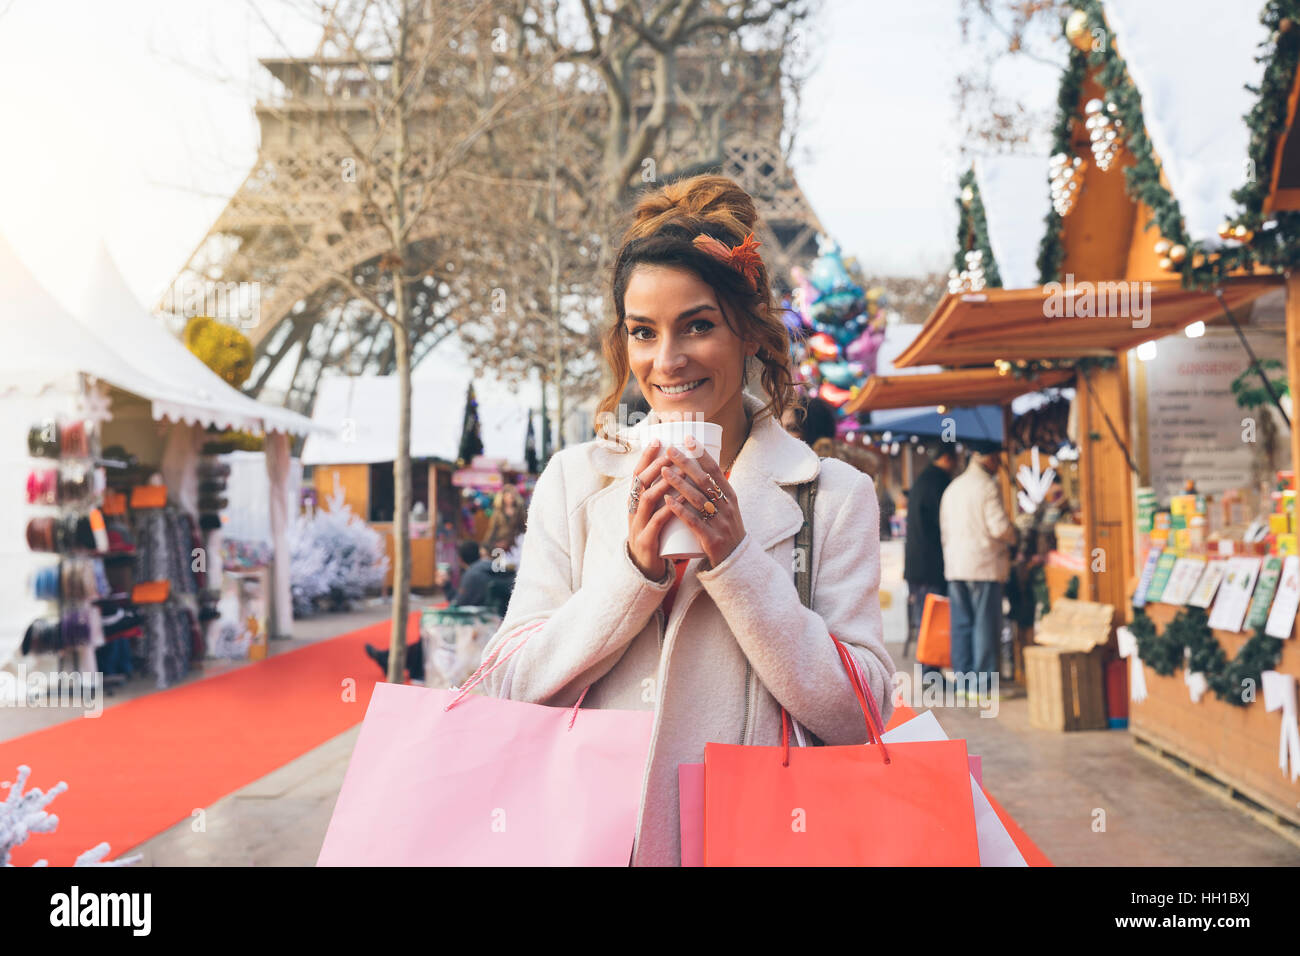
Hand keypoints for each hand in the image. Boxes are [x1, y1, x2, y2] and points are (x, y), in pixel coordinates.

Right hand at [626, 438, 676, 579]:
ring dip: (662, 484)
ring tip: (677, 472)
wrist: (645, 568)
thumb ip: (661, 495)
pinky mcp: (646, 540)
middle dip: (655, 466)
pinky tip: (678, 501)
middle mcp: (633, 510)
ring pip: (647, 499)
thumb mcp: (654, 512)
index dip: (646, 457)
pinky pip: (656, 522)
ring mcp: (638, 525)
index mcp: (634, 502)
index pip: (638, 474)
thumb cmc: (655, 536)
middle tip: (670, 453)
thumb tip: (678, 469)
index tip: (658, 439)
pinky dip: (668, 509)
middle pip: (640, 483)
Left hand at [661, 435, 744, 569]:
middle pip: (704, 480)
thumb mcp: (726, 507)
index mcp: (730, 496)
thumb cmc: (726, 530)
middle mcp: (726, 506)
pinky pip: (694, 522)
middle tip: (670, 450)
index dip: (701, 453)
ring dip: (679, 483)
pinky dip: (680, 510)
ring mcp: (720, 522)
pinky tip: (667, 501)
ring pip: (697, 499)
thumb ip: (714, 489)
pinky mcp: (711, 538)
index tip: (687, 438)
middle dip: (686, 463)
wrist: (736, 561)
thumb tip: (697, 465)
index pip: (715, 470)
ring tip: (663, 471)